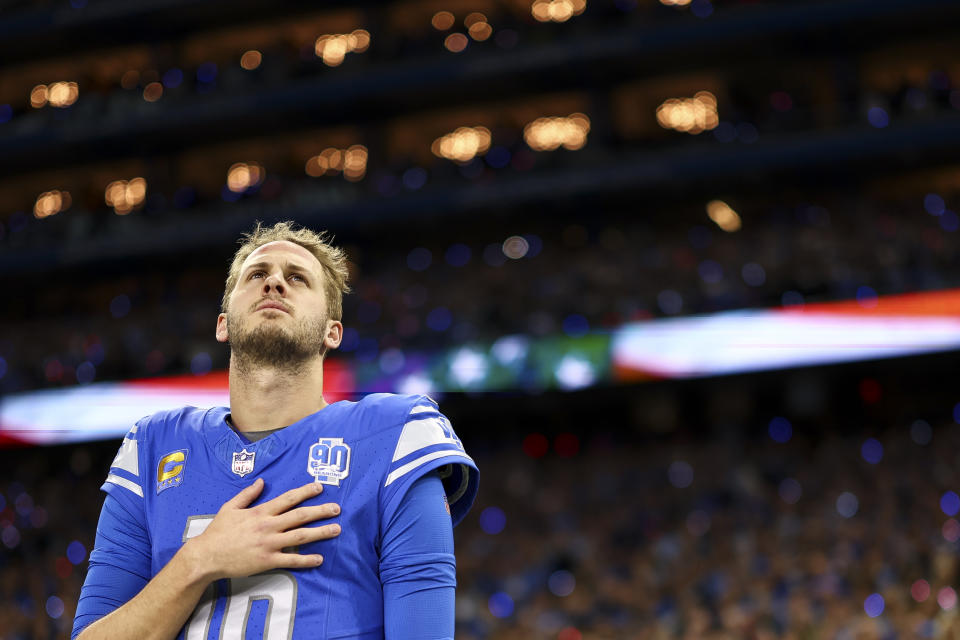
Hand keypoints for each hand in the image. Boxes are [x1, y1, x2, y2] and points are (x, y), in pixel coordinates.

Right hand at [186, 478, 340, 580]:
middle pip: (300, 516)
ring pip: (301, 536)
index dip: (306, 492)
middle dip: (321, 511)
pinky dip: (307, 560)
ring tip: (336, 529)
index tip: (320, 487)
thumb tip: (262, 481)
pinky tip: (320, 558)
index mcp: (261, 511)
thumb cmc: (217, 532)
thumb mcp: (230, 507)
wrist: (206, 556)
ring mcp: (269, 544)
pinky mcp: (268, 561)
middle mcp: (269, 526)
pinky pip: (291, 560)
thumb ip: (247, 494)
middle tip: (337, 509)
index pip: (288, 498)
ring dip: (320, 532)